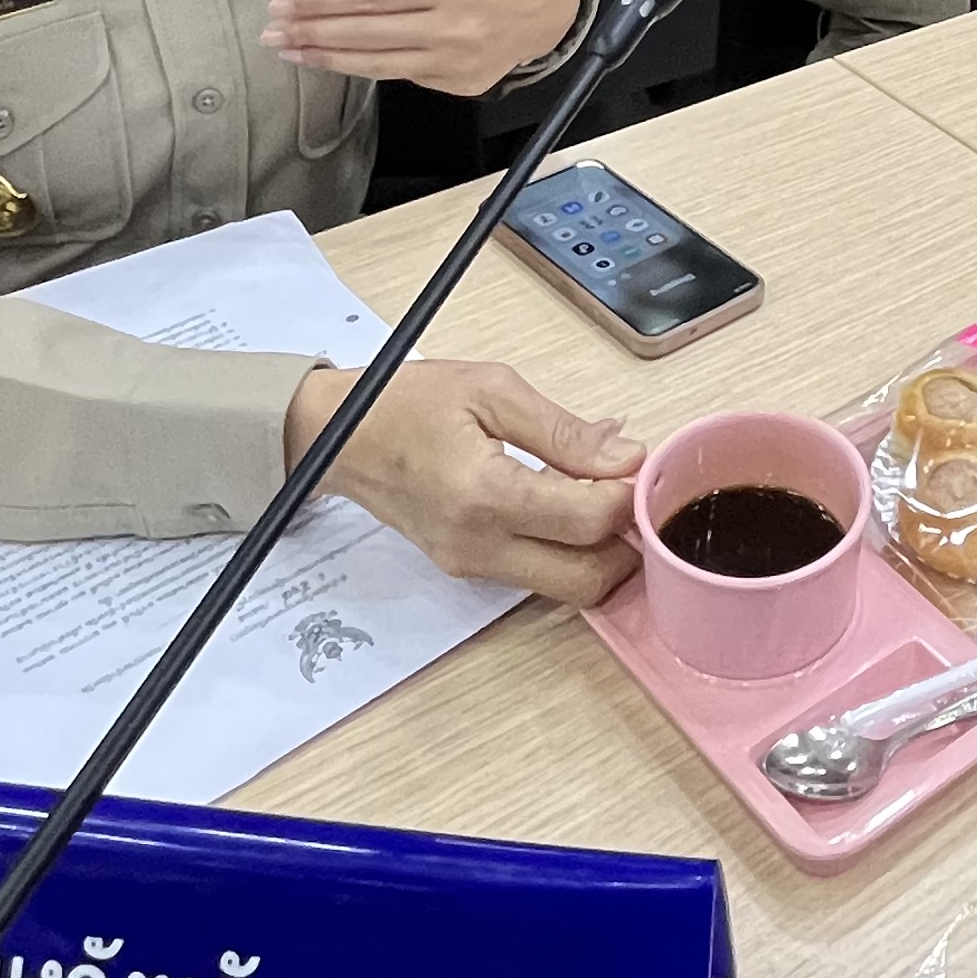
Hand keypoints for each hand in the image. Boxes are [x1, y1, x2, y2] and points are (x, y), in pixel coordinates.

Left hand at [265, 0, 587, 88]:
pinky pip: (403, 75)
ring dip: (328, 59)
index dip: (322, 1)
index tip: (283, 3)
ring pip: (377, 63)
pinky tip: (338, 60)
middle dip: (312, 33)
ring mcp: (454, 60)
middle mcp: (450, 25)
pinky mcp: (458, 84)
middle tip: (271, 33)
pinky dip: (368, 67)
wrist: (555, 10)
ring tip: (291, 53)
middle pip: (366, 33)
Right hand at [284, 359, 641, 602]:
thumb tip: (627, 455)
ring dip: (599, 550)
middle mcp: (478, 546)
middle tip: (632, 493)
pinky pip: (537, 573)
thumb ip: (563, 431)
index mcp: (484, 495)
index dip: (629, 496)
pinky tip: (568, 500)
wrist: (337, 438)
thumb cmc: (407, 403)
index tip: (639, 462)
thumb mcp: (491, 390)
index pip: (587, 521)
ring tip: (602, 491)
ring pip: (566, 586)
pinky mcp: (468, 569)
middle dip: (625, 542)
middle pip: (586, 580)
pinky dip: (567, 548)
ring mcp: (471, 566)